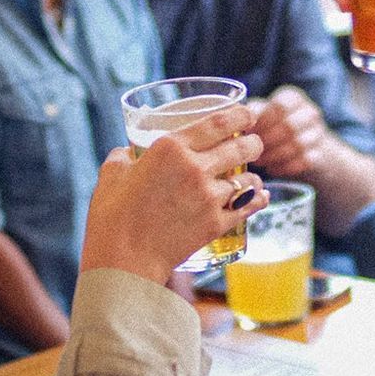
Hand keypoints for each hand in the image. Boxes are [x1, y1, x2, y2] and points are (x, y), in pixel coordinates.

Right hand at [82, 104, 267, 283]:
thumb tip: (128, 152)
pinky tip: (262, 196)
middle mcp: (195, 168)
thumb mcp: (112, 174)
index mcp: (171, 148)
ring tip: (253, 176)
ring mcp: (209, 197)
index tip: (248, 114)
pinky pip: (248, 207)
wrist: (122, 261)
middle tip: (254, 143)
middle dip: (254, 143)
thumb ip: (124, 156)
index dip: (240, 114)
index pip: (219, 122)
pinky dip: (258, 200)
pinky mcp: (216, 224)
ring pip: (248, 179)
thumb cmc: (111, 216)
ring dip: (254, 176)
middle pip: (242, 147)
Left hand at [249, 85, 327, 177]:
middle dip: (267, 142)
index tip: (248, 133)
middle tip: (250, 152)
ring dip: (274, 156)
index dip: (263, 121)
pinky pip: (304, 161)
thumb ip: (248, 113)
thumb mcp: (260, 113)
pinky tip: (271, 168)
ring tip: (258, 161)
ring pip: (298, 145)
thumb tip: (228, 116)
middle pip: (289, 127)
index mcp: (292, 97)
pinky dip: (285, 167)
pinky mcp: (320, 153)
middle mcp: (309, 111)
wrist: (300, 142)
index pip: (280, 106)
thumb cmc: (270, 125)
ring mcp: (318, 133)